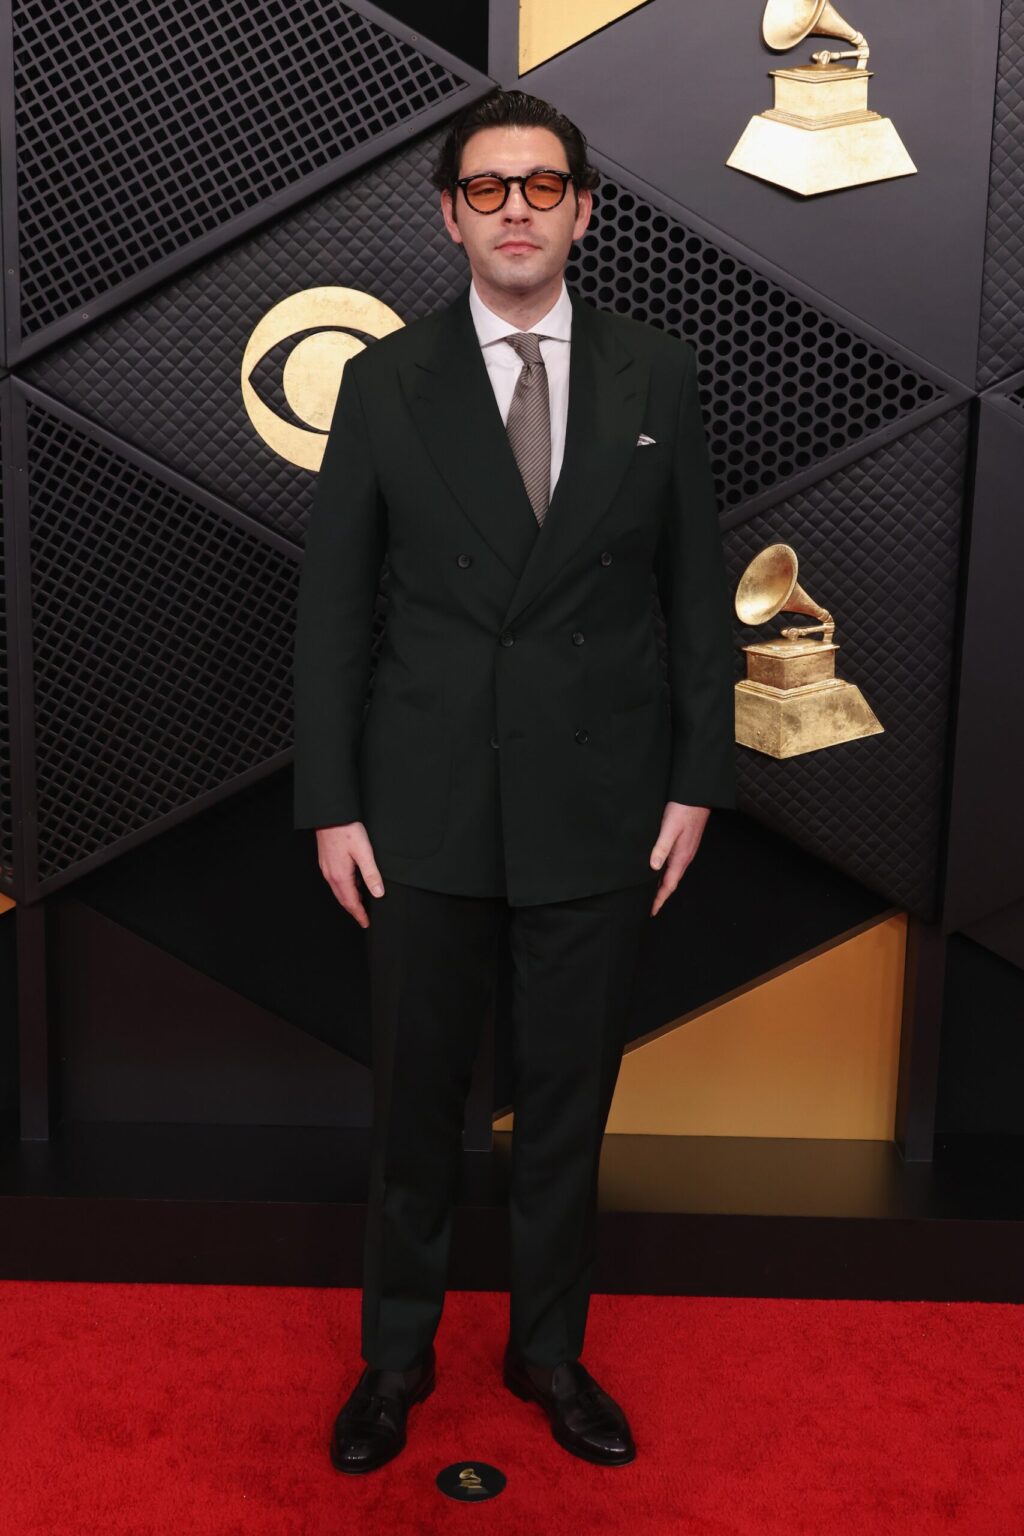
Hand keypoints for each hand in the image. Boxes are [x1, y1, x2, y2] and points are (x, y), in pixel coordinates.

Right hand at [314, 822, 384, 927]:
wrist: (329, 815)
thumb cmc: (346, 830)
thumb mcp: (364, 852)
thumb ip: (371, 874)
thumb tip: (378, 893)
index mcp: (340, 876)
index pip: (351, 902)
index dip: (359, 914)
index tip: (366, 923)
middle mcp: (331, 875)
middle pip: (343, 899)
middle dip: (354, 910)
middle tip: (363, 918)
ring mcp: (327, 868)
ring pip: (338, 890)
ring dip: (349, 899)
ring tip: (361, 904)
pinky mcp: (326, 861)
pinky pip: (335, 881)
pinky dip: (344, 888)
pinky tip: (352, 884)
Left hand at [648, 801, 710, 915]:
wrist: (698, 795)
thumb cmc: (683, 809)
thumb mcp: (669, 828)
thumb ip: (662, 847)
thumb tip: (653, 867)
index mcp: (681, 857)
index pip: (668, 885)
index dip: (659, 899)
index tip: (651, 911)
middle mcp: (685, 857)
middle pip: (671, 882)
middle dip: (661, 896)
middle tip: (649, 907)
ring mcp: (686, 851)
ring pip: (673, 874)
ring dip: (663, 885)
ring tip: (652, 893)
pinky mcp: (685, 844)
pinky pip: (675, 865)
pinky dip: (666, 873)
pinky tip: (660, 870)